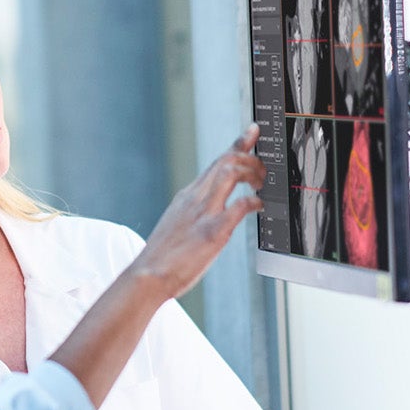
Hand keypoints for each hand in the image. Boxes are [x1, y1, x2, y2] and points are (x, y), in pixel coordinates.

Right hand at [130, 124, 266, 298]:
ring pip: (230, 172)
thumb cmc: (162, 258)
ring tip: (261, 184)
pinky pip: (238, 207)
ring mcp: (202, 213)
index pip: (216, 163)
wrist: (145, 277)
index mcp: (188, 197)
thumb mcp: (178, 226)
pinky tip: (259, 206)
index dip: (238, 144)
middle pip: (225, 160)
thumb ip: (197, 214)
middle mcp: (195, 198)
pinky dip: (252, 202)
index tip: (253, 131)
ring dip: (252, 172)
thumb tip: (216, 213)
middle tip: (264, 169)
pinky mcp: (211, 232)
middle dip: (250, 157)